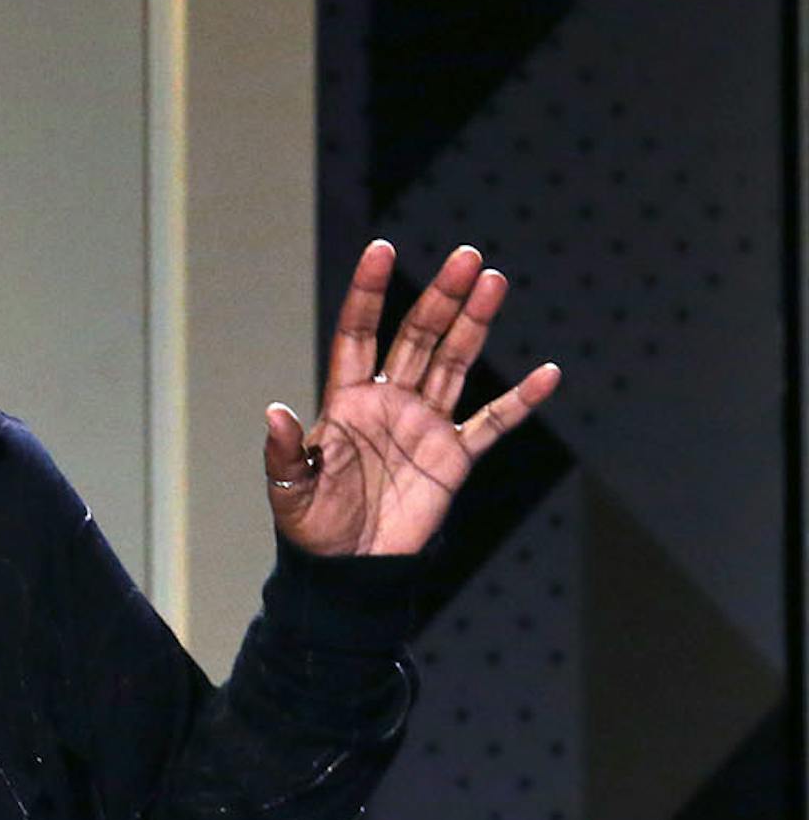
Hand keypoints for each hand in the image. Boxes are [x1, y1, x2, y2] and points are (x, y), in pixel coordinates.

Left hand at [263, 240, 560, 556]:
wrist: (349, 570)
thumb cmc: (312, 527)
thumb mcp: (289, 490)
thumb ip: (284, 451)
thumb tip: (273, 412)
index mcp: (347, 402)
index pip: (358, 334)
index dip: (369, 292)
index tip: (381, 249)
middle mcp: (390, 402)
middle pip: (418, 337)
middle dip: (440, 297)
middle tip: (466, 256)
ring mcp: (425, 425)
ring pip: (455, 363)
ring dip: (473, 324)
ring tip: (493, 281)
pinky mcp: (453, 457)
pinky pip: (492, 423)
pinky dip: (519, 401)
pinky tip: (547, 375)